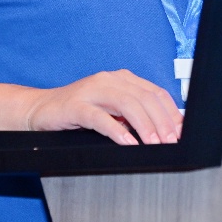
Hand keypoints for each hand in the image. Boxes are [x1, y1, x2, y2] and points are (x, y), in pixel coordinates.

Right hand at [27, 69, 181, 145]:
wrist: (40, 109)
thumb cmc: (78, 112)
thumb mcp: (110, 109)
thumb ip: (133, 114)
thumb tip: (164, 130)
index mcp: (121, 79)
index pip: (155, 92)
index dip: (171, 112)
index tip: (181, 131)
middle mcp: (109, 80)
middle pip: (145, 98)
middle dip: (162, 121)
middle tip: (171, 141)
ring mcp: (92, 91)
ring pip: (127, 104)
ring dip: (145, 126)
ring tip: (155, 143)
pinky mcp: (76, 106)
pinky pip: (101, 118)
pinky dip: (117, 131)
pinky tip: (128, 143)